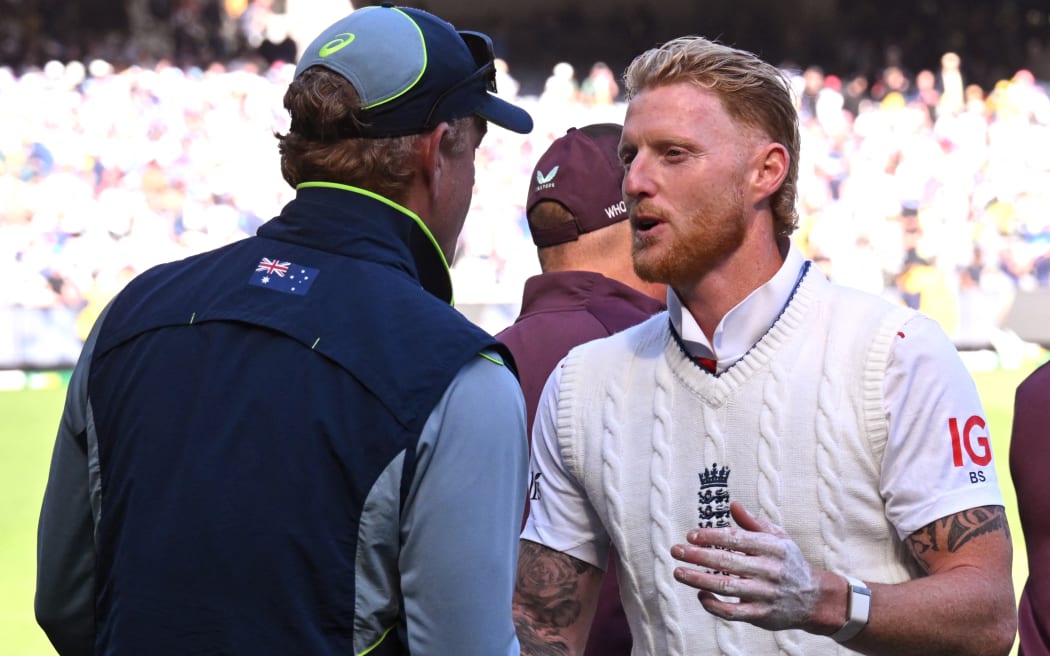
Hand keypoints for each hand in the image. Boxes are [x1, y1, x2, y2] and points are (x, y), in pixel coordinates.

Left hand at [670, 502, 825, 631]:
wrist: (815, 599)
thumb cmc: (789, 563)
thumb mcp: (779, 538)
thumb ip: (754, 523)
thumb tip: (732, 504)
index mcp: (772, 548)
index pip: (737, 539)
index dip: (712, 536)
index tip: (691, 534)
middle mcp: (769, 570)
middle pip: (727, 562)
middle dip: (698, 555)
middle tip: (676, 550)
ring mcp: (764, 594)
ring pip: (726, 586)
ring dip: (698, 579)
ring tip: (678, 572)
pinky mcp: (761, 615)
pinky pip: (732, 612)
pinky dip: (713, 605)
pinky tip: (700, 595)